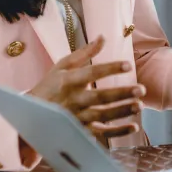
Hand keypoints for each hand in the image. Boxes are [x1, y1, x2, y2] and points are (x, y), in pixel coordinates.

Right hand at [28, 38, 143, 144]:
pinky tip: (133, 127)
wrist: (30, 116)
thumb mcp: (62, 66)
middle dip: (121, 94)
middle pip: (100, 97)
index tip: (128, 65)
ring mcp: (77, 118)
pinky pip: (101, 134)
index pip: (92, 73)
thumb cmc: (49, 87)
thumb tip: (103, 37)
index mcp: (68, 81)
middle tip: (141, 89)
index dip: (110, 69)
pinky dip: (117, 132)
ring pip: (102, 116)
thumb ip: (84, 53)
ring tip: (139, 105)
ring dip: (122, 112)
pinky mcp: (80, 132)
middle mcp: (73, 100)